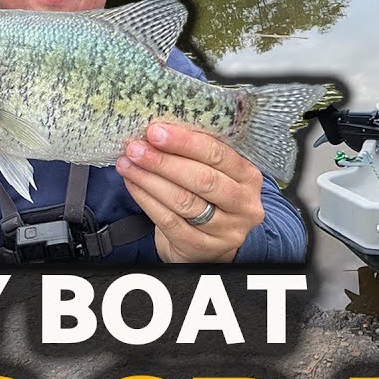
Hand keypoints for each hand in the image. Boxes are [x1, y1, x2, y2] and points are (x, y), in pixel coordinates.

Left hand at [116, 123, 265, 262]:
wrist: (209, 245)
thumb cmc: (209, 199)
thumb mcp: (217, 174)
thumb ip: (198, 155)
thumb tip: (159, 130)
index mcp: (249, 178)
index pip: (219, 155)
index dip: (185, 142)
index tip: (155, 131)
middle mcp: (244, 205)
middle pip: (202, 180)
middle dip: (164, 161)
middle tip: (136, 148)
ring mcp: (225, 230)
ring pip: (184, 201)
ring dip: (150, 179)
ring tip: (128, 164)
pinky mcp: (201, 247)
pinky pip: (169, 221)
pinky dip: (147, 200)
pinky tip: (133, 184)